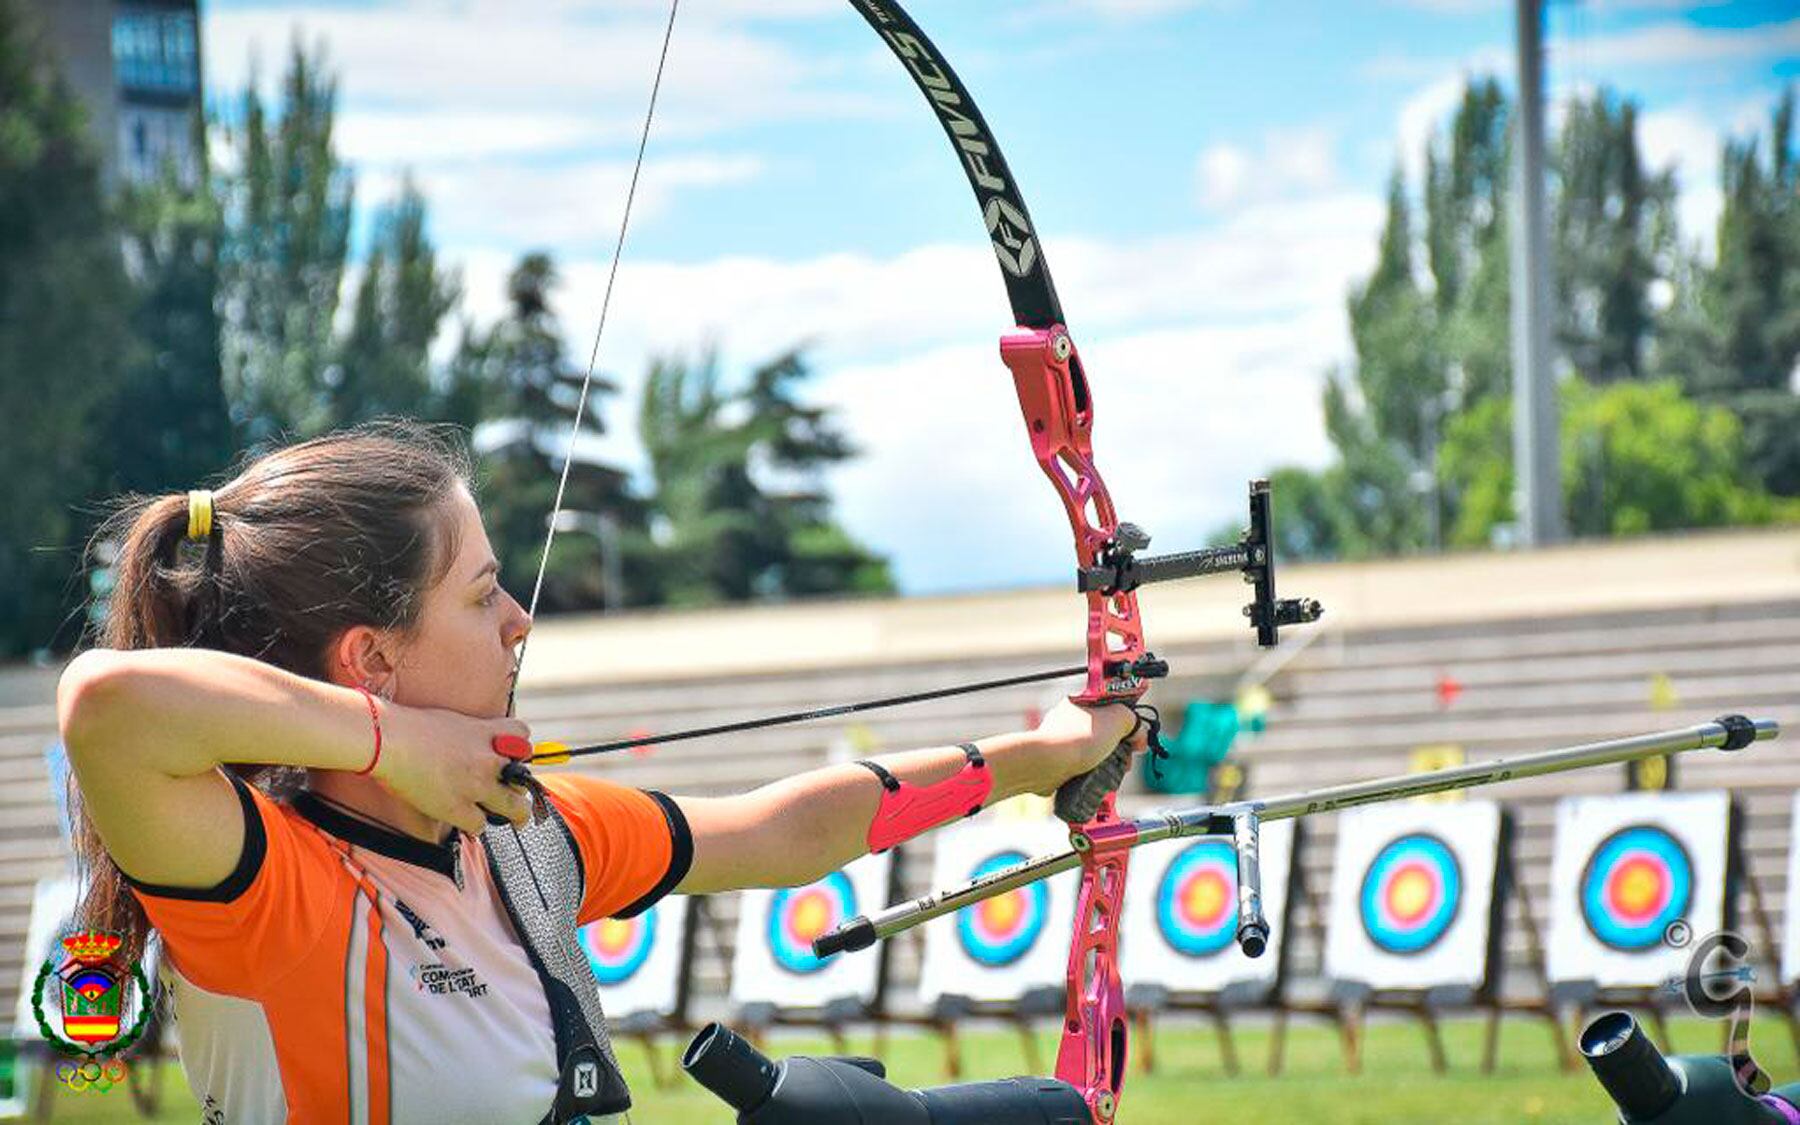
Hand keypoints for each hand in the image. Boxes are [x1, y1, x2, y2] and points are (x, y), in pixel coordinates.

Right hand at [372, 705, 534, 833]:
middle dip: (521, 788)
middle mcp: (488, 759)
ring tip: (513, 819)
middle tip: (517, 797)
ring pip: (514, 808)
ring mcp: (475, 785)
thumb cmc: (411, 726)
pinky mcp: (457, 808)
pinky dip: (475, 825)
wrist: (388, 740)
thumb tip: (475, 743)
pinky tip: (468, 820)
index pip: (523, 735)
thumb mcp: (453, 720)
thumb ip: (473, 733)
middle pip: (523, 778)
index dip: (519, 747)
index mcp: (487, 732)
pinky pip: (480, 825)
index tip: (512, 756)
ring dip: (513, 814)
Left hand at [1031, 697, 1148, 788]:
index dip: (1129, 726)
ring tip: (1111, 773)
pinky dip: (1092, 775)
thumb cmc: (1078, 738)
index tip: (1137, 741)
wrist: (1048, 764)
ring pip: (1095, 752)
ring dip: (1109, 764)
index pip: (1113, 710)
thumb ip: (1133, 719)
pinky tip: (1097, 780)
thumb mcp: (1118, 718)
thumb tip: (1138, 734)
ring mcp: (1062, 741)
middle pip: (1106, 733)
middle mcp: (1070, 719)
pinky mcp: (1057, 761)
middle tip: (1126, 761)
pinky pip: (1082, 767)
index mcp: (1083, 702)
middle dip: (1121, 749)